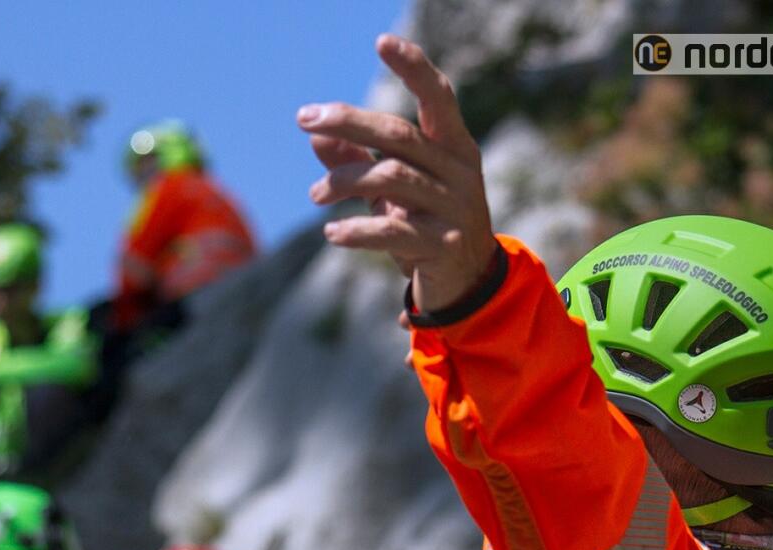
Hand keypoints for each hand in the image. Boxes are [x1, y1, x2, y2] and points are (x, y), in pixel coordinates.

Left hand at [298, 34, 497, 312]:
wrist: (467, 285)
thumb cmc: (426, 224)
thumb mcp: (394, 190)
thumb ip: (357, 160)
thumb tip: (315, 135)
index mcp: (454, 148)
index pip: (438, 97)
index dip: (413, 68)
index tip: (382, 42)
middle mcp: (459, 172)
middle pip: (399, 135)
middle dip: (348, 122)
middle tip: (305, 119)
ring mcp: (454, 209)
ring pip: (390, 178)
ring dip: (343, 182)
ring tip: (316, 195)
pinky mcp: (443, 246)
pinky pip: (392, 231)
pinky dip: (356, 230)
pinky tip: (332, 233)